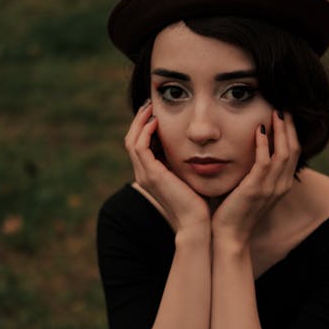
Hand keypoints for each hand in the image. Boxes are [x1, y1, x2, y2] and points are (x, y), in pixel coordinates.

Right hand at [124, 101, 210, 235]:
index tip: (155, 113)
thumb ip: (184, 165)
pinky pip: (140, 147)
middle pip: (131, 140)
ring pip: (132, 141)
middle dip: (139, 121)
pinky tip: (156, 122)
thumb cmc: (197, 204)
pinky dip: (145, 131)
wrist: (196, 224)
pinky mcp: (152, 174)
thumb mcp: (188, 179)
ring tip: (150, 108)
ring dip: (140, 122)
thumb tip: (193, 149)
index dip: (144, 128)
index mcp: (150, 175)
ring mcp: (145, 175)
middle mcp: (143, 174)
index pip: (139, 146)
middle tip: (149, 105)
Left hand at [211, 110, 300, 244]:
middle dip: (290, 126)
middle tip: (284, 106)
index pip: (293, 153)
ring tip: (275, 111)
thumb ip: (255, 172)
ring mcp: (271, 188)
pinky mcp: (256, 189)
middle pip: (293, 149)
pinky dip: (263, 144)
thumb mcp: (251, 189)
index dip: (291, 132)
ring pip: (283, 153)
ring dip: (280, 130)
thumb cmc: (235, 212)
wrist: (229, 236)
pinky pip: (265, 162)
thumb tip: (250, 151)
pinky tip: (259, 129)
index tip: (285, 114)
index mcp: (282, 185)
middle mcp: (281, 186)